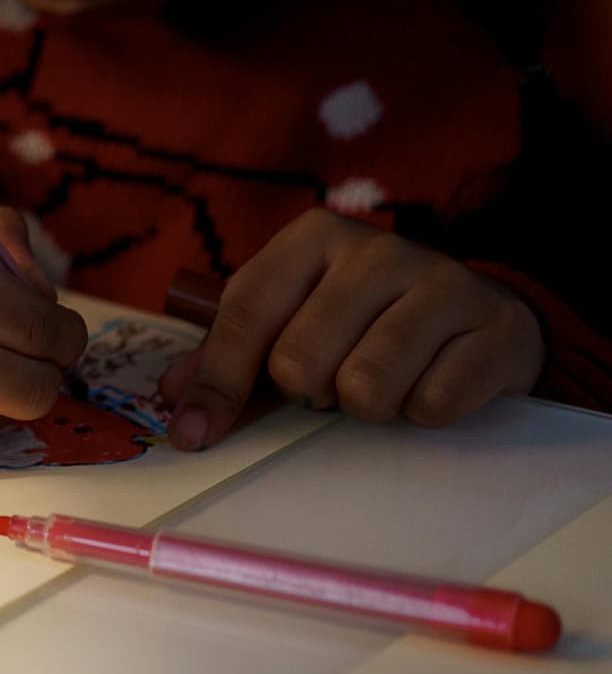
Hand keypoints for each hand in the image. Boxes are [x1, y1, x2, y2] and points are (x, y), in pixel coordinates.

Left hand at [160, 208, 544, 448]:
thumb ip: (230, 359)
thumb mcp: (291, 323)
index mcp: (312, 238)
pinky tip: (432, 382)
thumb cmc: (364, 322)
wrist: (479, 315)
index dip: (217, 382)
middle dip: (308, 394)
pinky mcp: (497, 326)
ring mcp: (444, 281)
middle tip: (332, 383)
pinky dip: (424, 413)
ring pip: (366, 388)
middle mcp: (377, 248)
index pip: (246, 314)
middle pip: (300, 361)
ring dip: (368, 407)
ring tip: (383, 382)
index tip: (193, 434)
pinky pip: (433, 404)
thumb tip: (175, 401)